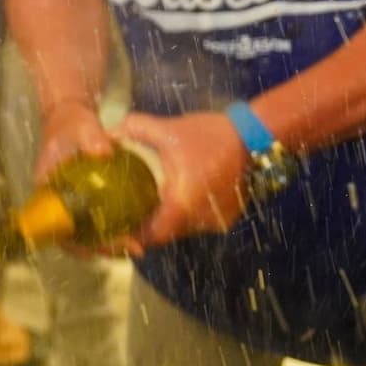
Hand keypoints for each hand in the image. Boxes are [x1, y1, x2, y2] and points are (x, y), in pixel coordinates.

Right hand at [33, 100, 131, 256]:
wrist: (70, 116)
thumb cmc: (71, 123)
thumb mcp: (81, 126)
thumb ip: (91, 137)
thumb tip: (104, 152)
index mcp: (46, 189)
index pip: (55, 227)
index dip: (77, 243)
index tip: (104, 245)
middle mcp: (55, 202)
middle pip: (73, 238)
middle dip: (101, 248)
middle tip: (133, 247)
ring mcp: (69, 202)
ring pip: (85, 234)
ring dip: (109, 244)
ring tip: (137, 245)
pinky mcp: (83, 200)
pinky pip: (94, 222)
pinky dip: (112, 230)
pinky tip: (134, 230)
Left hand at [116, 110, 249, 252]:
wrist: (256, 137)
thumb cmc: (210, 136)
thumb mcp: (168, 129)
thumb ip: (135, 129)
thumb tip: (109, 134)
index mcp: (183, 204)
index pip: (152, 235)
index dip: (132, 235)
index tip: (116, 227)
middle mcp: (200, 220)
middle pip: (165, 234)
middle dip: (146, 226)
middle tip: (126, 212)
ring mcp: (216, 222)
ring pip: (182, 229)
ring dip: (165, 219)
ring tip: (146, 204)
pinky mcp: (226, 217)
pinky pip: (197, 222)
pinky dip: (183, 214)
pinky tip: (173, 198)